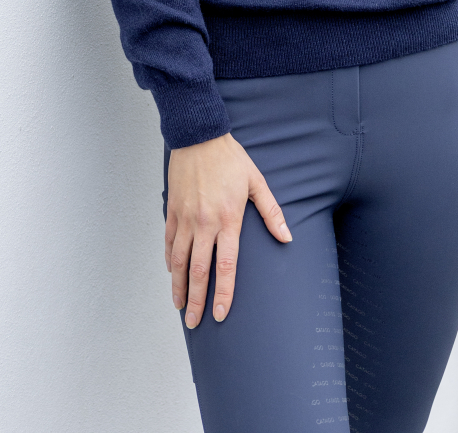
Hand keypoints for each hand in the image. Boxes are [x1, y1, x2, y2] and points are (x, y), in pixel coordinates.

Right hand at [166, 132, 290, 326]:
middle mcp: (204, 223)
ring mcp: (186, 217)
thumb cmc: (230, 158)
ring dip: (179, 286)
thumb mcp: (256, 182)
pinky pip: (170, 240)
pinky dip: (170, 260)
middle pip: (199, 271)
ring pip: (180, 261)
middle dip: (196, 300)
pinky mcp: (173, 209)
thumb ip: (271, 212)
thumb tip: (288, 237)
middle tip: (194, 322)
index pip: (225, 267)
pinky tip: (172, 273)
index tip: (219, 315)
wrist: (199, 135)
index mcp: (228, 219)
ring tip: (179, 306)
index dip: (222, 295)